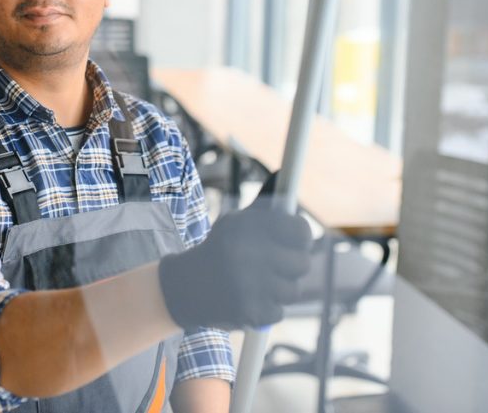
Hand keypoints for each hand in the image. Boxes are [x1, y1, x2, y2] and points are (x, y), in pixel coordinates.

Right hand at [157, 201, 311, 329]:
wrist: (185, 287)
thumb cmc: (221, 250)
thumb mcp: (235, 223)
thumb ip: (264, 208)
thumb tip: (283, 176)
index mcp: (247, 226)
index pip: (300, 230)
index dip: (302, 238)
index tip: (297, 243)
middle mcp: (249, 253)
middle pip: (302, 263)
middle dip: (292, 267)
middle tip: (277, 266)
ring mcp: (249, 284)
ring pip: (293, 291)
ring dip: (280, 290)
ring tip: (259, 284)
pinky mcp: (249, 311)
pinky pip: (278, 312)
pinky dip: (267, 310)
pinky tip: (249, 300)